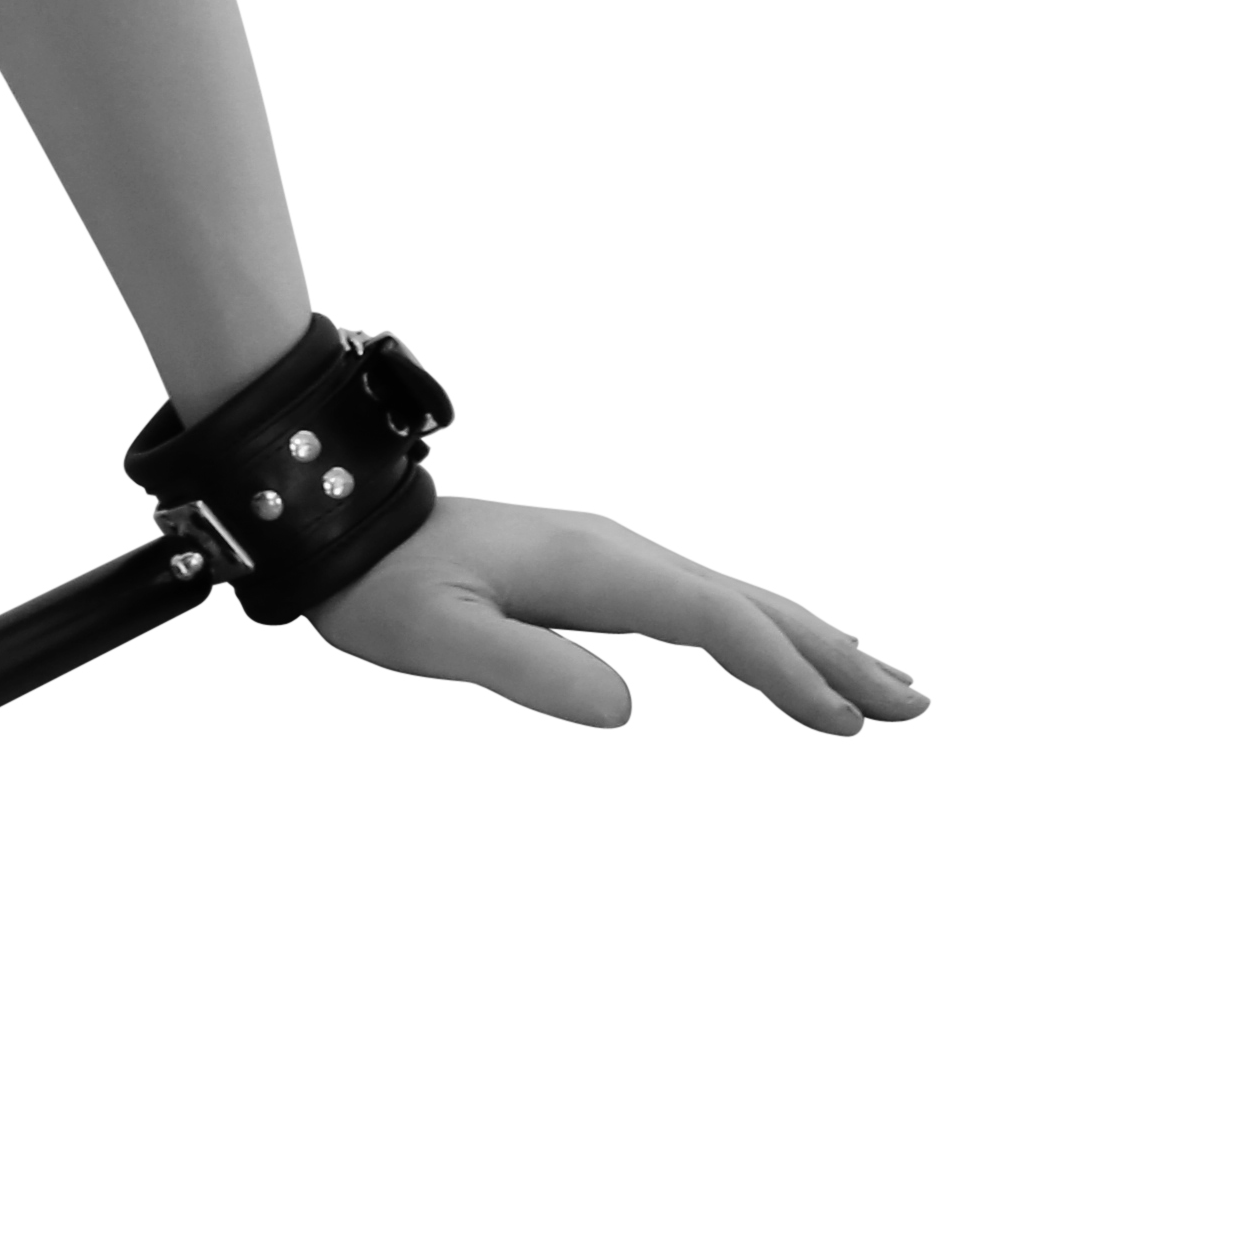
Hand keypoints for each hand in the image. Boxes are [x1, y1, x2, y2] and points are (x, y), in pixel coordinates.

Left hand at [312, 493, 927, 731]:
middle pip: (750, 605)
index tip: (843, 724)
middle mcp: (619, 553)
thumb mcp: (432, 637)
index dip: (785, 671)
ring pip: (735, 603)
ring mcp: (613, 561)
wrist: (336, 527)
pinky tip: (789, 655)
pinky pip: (703, 606)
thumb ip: (524, 668)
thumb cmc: (375, 586)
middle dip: (834, 656)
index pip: (715, 620)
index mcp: (596, 565)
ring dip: (813, 643)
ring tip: (887, 687)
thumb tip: (625, 711)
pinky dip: (763, 631)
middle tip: (915, 708)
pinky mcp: (600, 576)